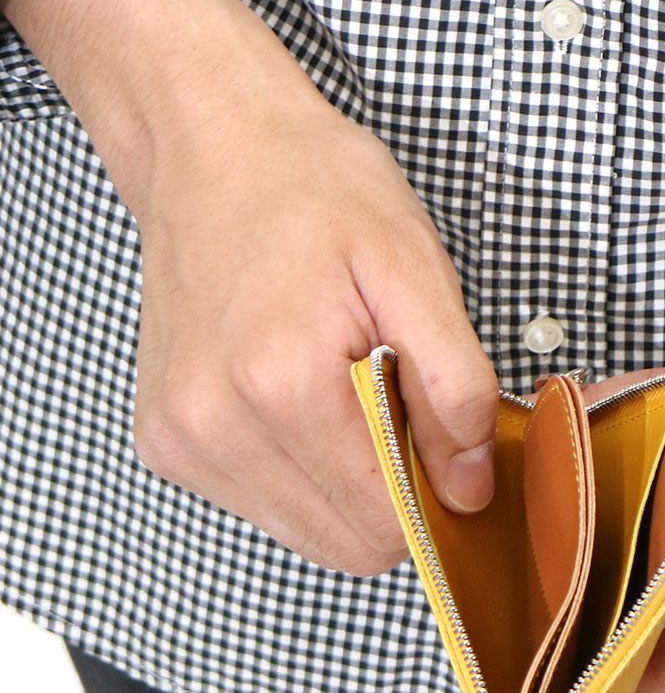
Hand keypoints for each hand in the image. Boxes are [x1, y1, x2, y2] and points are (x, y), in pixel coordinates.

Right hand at [3, 0, 496, 573]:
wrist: (214, 147)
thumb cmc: (311, 191)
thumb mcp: (416, 269)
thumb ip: (456, 387)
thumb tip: (469, 486)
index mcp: (281, 384)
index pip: (387, 525)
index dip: (436, 494)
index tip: (442, 441)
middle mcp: (215, 426)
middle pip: (347, 544)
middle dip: (394, 493)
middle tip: (396, 405)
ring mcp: (183, 440)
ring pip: (307, 532)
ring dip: (347, 484)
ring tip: (345, 391)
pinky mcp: (168, 442)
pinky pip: (264, 503)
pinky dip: (303, 470)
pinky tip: (303, 398)